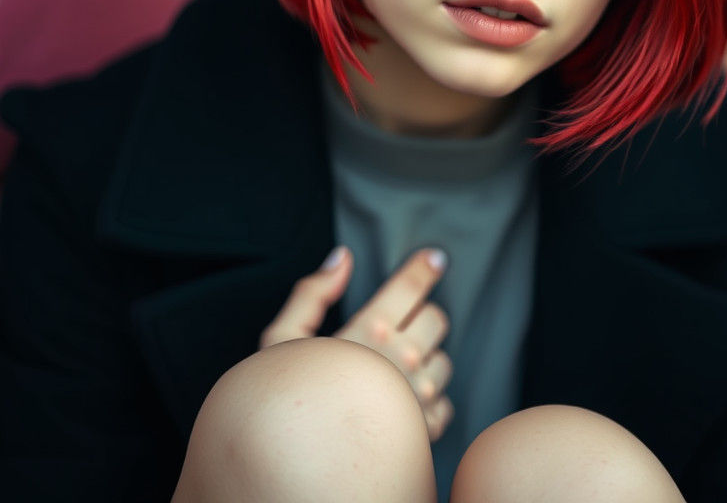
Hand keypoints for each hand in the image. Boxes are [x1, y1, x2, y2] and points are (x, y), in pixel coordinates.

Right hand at [258, 246, 453, 441]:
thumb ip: (311, 294)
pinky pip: (444, 402)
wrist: (302, 467)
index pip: (409, 287)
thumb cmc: (288, 400)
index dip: (424, 267)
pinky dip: (430, 398)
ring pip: (443, 360)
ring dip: (427, 358)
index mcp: (369, 330)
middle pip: (436, 319)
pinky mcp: (426, 429)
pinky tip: (404, 400)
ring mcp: (417, 396)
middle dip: (422, 316)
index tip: (434, 259)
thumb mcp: (283, 339)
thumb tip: (339, 260)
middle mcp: (401, 359)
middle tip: (400, 324)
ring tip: (395, 368)